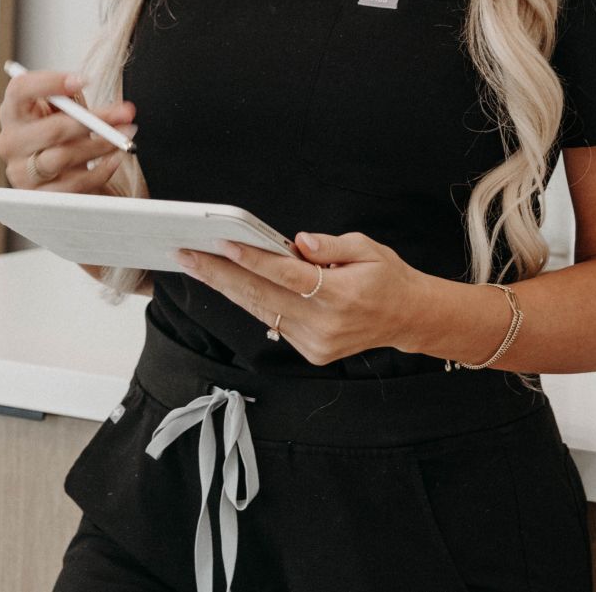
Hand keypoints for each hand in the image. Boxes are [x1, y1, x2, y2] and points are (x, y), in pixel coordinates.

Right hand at [0, 69, 137, 193]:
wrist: (60, 175)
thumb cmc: (61, 134)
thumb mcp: (62, 111)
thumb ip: (74, 100)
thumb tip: (109, 103)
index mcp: (13, 112)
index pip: (20, 90)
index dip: (50, 83)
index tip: (83, 80)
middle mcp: (10, 142)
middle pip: (51, 129)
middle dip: (95, 120)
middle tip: (125, 114)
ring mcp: (20, 172)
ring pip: (63, 157)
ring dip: (101, 146)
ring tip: (125, 137)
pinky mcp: (36, 198)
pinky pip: (72, 185)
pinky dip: (99, 172)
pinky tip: (115, 160)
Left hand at [176, 230, 429, 365]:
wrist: (408, 318)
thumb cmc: (387, 277)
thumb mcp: (367, 248)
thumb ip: (330, 245)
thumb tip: (297, 242)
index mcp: (340, 294)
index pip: (286, 275)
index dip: (253, 259)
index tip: (223, 244)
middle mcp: (324, 323)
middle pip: (262, 295)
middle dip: (221, 273)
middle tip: (188, 255)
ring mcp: (316, 343)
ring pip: (262, 311)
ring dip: (227, 288)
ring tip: (198, 267)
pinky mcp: (311, 352)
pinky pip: (273, 323)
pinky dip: (251, 302)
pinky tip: (229, 284)